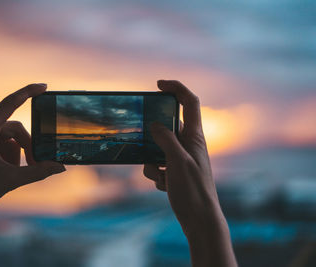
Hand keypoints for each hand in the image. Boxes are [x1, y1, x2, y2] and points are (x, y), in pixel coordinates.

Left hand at [0, 84, 64, 238]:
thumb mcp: (10, 180)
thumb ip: (38, 172)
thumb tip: (61, 167)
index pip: (10, 103)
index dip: (28, 92)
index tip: (44, 86)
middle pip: (14, 129)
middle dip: (26, 147)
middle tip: (34, 165)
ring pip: (7, 137)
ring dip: (14, 154)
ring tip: (9, 172)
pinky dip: (5, 154)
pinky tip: (0, 170)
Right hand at [143, 80, 236, 266]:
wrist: (200, 220)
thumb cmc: (193, 190)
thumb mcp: (178, 162)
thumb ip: (166, 140)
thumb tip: (155, 124)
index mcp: (194, 136)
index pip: (189, 102)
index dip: (176, 88)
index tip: (158, 85)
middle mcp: (189, 144)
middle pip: (168, 126)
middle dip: (153, 135)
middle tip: (144, 142)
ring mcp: (182, 158)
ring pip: (159, 148)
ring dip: (152, 160)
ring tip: (159, 175)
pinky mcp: (176, 172)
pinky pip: (158, 164)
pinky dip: (156, 174)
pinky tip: (163, 186)